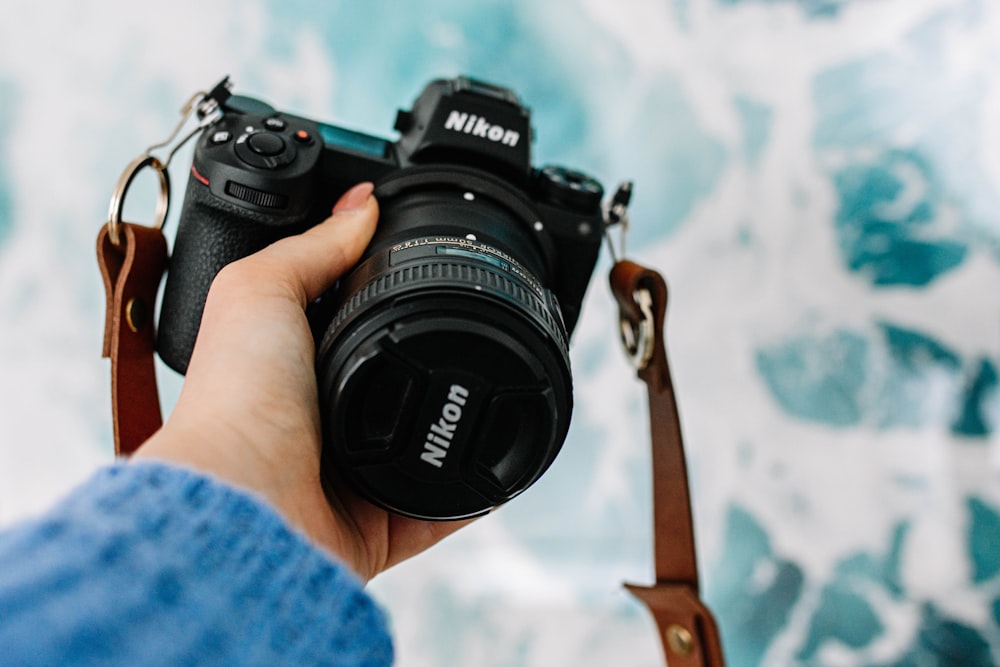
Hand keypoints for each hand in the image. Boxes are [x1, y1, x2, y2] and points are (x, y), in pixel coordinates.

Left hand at [135, 183, 471, 581]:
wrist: (248, 498)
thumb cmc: (235, 399)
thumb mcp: (260, 289)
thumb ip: (313, 245)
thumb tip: (362, 204)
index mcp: (293, 369)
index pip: (347, 326)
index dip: (382, 301)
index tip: (423, 274)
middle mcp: (319, 423)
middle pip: (392, 385)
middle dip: (428, 365)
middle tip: (473, 333)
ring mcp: (352, 477)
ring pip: (422, 446)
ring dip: (456, 427)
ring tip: (495, 394)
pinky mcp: (382, 524)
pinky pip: (442, 509)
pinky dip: (473, 492)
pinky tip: (502, 465)